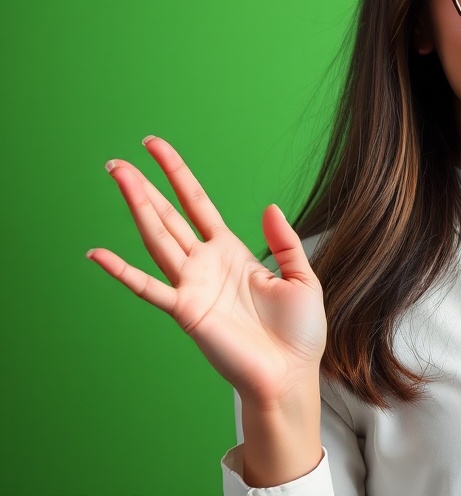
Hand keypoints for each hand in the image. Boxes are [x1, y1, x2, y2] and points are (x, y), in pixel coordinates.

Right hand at [88, 136, 326, 407]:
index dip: (177, 175)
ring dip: (137, 208)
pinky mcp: (186, 312)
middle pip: (168, 217)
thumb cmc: (299, 334)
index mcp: (232, 253)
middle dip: (144, 187)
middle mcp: (206, 265)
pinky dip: (122, 272)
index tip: (155, 147)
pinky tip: (97, 254)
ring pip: (157, 238)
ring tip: (116, 178)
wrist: (291, 374)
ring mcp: (193, 286)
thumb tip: (269, 207)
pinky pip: (149, 288)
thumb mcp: (302, 279)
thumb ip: (284, 242)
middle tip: (117, 162)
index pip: (197, 204)